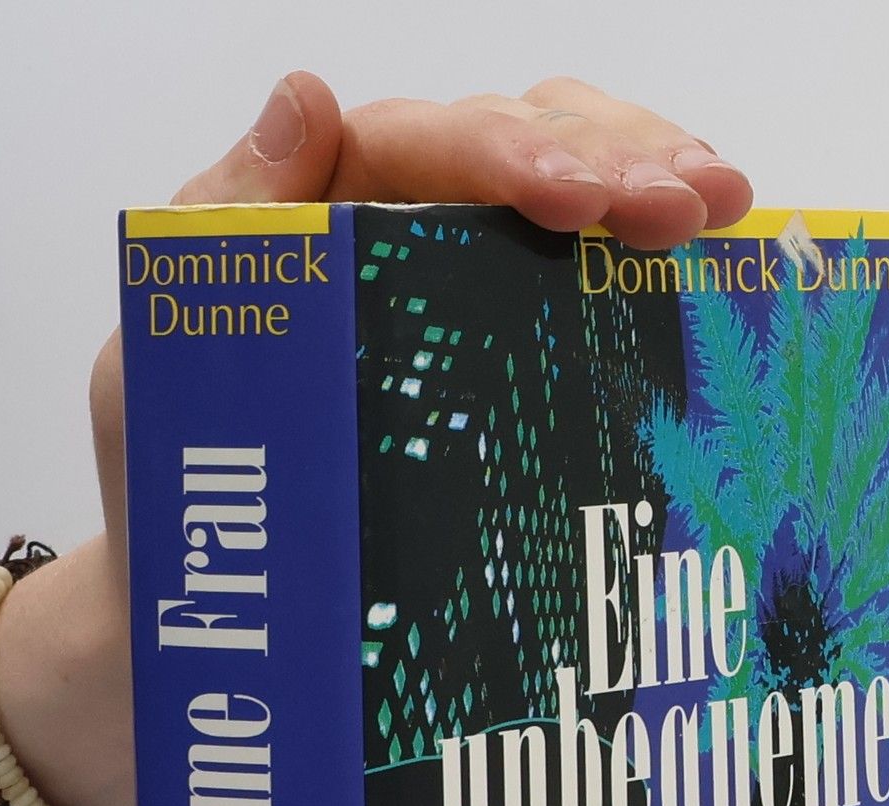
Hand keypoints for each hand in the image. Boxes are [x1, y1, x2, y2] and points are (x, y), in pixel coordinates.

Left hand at [90, 72, 753, 556]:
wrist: (211, 625)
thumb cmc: (173, 498)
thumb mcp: (163, 363)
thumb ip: (225, 238)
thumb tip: (307, 97)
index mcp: (318, 216)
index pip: (427, 146)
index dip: (513, 154)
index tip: (581, 202)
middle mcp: (396, 233)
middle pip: (521, 145)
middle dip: (615, 159)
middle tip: (697, 201)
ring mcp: (460, 296)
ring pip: (569, 194)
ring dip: (651, 186)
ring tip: (724, 206)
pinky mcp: (507, 365)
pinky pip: (583, 286)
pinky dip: (646, 264)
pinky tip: (712, 257)